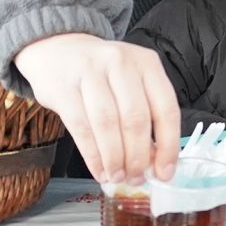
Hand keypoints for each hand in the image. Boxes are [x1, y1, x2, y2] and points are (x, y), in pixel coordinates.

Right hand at [15, 33, 180, 184]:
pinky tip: (99, 170)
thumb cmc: (102, 73)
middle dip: (138, 157)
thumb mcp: (131, 82)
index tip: (165, 173)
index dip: (168, 146)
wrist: (57, 47)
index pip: (166, 109)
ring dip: (114, 158)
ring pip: (108, 125)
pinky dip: (92, 155)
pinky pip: (82, 128)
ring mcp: (91, 72)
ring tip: (117, 177)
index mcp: (147, 63)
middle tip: (136, 178)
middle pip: (136, 119)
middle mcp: (121, 63)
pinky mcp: (64, 87)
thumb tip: (155, 161)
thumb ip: (146, 114)